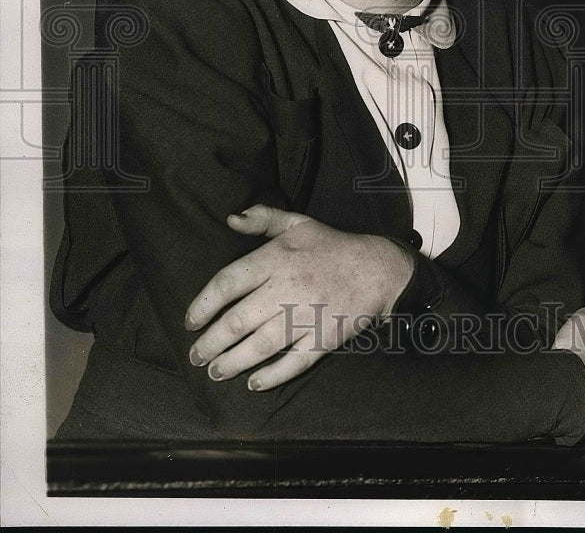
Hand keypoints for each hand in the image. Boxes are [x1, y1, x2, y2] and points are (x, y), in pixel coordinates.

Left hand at [185, 204, 413, 390]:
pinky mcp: (325, 338)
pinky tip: (254, 383)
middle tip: (196, 356)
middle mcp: (288, 288)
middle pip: (238, 320)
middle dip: (211, 343)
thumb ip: (262, 219)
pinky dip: (272, 376)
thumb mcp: (297, 223)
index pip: (228, 282)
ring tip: (215, 372)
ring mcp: (307, 315)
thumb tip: (230, 219)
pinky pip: (294, 362)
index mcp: (277, 258)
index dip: (203, 305)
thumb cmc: (331, 246)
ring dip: (233, 362)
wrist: (377, 269)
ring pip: (261, 346)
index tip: (190, 321)